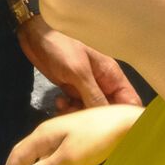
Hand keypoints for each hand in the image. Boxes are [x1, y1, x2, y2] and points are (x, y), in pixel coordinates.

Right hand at [0, 104, 145, 164]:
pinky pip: (46, 150)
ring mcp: (60, 131)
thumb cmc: (97, 139)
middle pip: (23, 151)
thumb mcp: (71, 157)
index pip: (18, 156)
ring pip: (35, 151)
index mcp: (43, 135)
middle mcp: (47, 131)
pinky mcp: (71, 134)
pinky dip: (39, 163)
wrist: (125, 122)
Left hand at [20, 16, 141, 112]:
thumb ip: (94, 95)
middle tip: (80, 123)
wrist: (35, 32)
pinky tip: (58, 103)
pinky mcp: (71, 88)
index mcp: (112, 76)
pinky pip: (76, 107)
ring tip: (65, 109)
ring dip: (79, 116)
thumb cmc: (61, 45)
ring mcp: (86, 86)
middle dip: (96, 121)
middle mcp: (102, 83)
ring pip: (91, 112)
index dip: (125, 118)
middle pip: (109, 111)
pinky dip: (68, 110)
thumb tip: (107, 121)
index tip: (115, 132)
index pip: (129, 103)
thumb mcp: (78, 71)